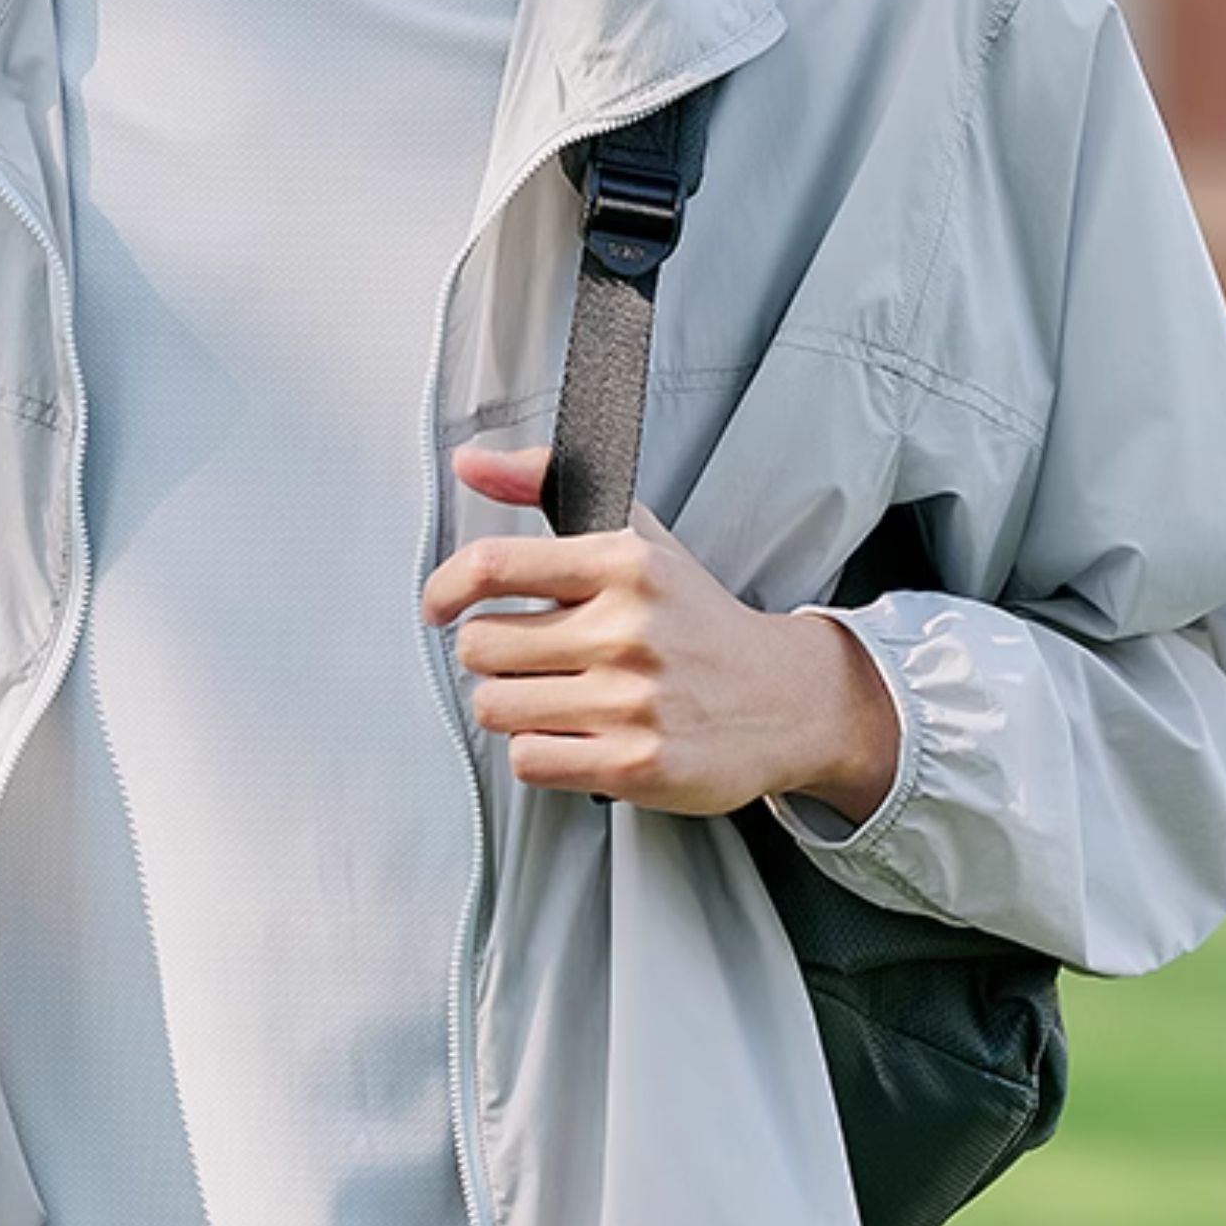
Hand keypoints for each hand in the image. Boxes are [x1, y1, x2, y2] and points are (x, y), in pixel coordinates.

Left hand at [420, 443, 900, 822]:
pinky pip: (528, 759)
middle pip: (480, 646)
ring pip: (496, 706)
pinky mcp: (635, 764)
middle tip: (531, 658)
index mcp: (623, 564)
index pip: (493, 565)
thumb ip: (547, 485)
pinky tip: (575, 734)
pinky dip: (539, 751)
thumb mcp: (636, 537)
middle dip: (493, 656)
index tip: (439, 605)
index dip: (445, 588)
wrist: (785, 700)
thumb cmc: (696, 620)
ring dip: (513, 707)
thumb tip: (470, 461)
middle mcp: (627, 629)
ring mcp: (632, 700)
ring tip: (557, 697)